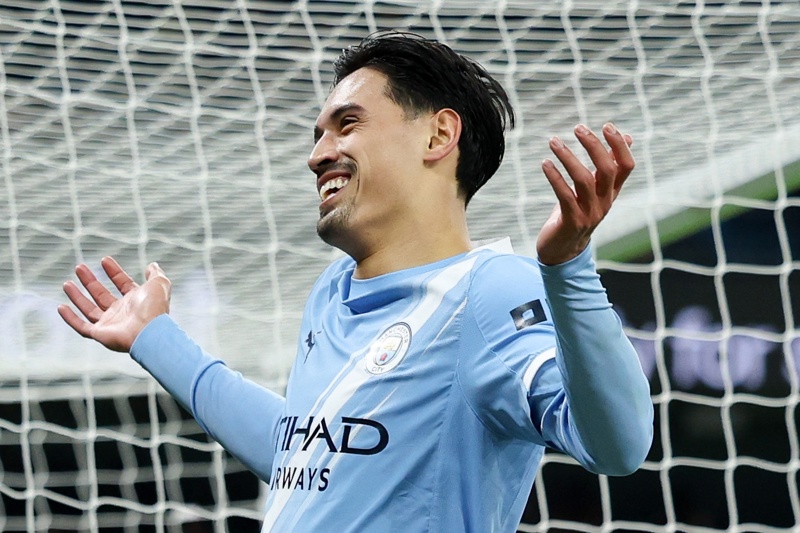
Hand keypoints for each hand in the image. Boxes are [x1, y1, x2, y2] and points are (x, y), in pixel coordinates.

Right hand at [58, 257, 170, 351]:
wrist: (148, 331)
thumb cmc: (154, 308)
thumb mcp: (159, 284)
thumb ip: (155, 274)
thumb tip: (152, 264)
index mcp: (136, 301)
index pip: (122, 284)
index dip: (114, 272)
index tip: (104, 259)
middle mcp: (122, 312)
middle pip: (102, 295)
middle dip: (90, 281)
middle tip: (79, 267)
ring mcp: (110, 324)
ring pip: (89, 309)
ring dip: (77, 296)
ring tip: (66, 283)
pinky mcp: (99, 334)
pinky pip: (81, 326)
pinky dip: (70, 318)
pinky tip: (60, 307)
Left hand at [536, 123, 633, 265]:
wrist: (562, 251)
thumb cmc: (576, 214)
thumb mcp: (594, 189)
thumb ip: (607, 166)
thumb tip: (627, 138)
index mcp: (611, 193)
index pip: (626, 166)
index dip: (619, 145)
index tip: (607, 126)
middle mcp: (604, 202)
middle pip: (607, 170)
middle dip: (594, 146)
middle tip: (578, 127)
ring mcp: (589, 213)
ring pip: (584, 180)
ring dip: (568, 157)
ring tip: (553, 141)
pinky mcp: (571, 222)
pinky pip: (565, 196)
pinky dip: (555, 177)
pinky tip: (545, 163)